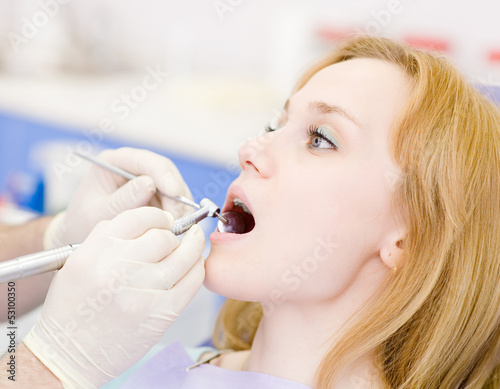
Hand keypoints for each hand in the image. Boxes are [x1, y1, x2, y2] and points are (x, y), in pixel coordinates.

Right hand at [24, 207, 205, 387]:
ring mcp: (142, 290)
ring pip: (183, 256)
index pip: (139, 217)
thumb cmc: (73, 307)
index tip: (164, 221)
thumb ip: (108, 237)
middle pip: (163, 236)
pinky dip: (197, 269)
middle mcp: (119, 266)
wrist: (69, 354)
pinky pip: (192, 282)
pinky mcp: (161, 313)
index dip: (157, 217)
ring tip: (194, 243)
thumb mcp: (78, 262)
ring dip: (193, 247)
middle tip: (175, 239)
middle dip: (172, 235)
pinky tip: (195, 266)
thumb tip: (148, 221)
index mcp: (97, 249)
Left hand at [44, 147, 192, 248]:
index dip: (163, 174)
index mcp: (114, 162)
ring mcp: (147, 182)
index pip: (144, 160)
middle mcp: (133, 168)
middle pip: (165, 171)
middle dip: (176, 193)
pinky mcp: (157, 197)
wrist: (81, 236)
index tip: (174, 191)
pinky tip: (178, 228)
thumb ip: (123, 199)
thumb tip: (150, 184)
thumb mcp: (100, 212)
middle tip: (180, 215)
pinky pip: (175, 202)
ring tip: (179, 226)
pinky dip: (179, 214)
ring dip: (180, 206)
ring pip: (174, 187)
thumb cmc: (84, 222)